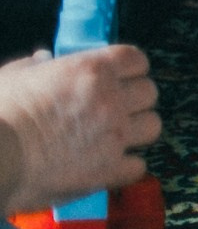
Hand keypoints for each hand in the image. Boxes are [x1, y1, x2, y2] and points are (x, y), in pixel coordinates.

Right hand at [0, 45, 160, 215]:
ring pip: (153, 125)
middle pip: (150, 92)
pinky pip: (138, 165)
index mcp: (91, 71)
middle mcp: (111, 100)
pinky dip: (126, 166)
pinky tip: (107, 164)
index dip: (129, 69)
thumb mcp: (13, 78)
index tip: (120, 77)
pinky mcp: (110, 170)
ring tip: (115, 136)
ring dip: (137, 130)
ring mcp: (115, 136)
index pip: (136, 60)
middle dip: (134, 98)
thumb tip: (43, 59)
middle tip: (115, 107)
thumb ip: (35, 66)